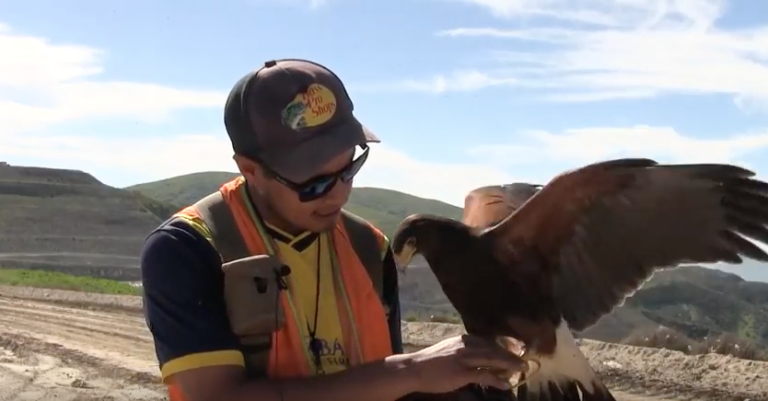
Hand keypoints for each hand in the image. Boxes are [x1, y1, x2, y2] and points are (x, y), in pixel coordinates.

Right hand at [402, 335, 524, 393]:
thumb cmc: (430, 362)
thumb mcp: (449, 350)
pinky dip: (497, 379)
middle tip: (524, 361)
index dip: (505, 346)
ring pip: (492, 359)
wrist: (414, 369)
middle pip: (494, 349)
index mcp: (463, 339)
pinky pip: (484, 375)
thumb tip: (479, 355)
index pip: (489, 341)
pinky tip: (506, 384)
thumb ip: (464, 351)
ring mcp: (464, 359)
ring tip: (521, 370)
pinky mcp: (462, 373)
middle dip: (511, 355)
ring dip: (509, 364)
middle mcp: (466, 346)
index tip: (517, 349)